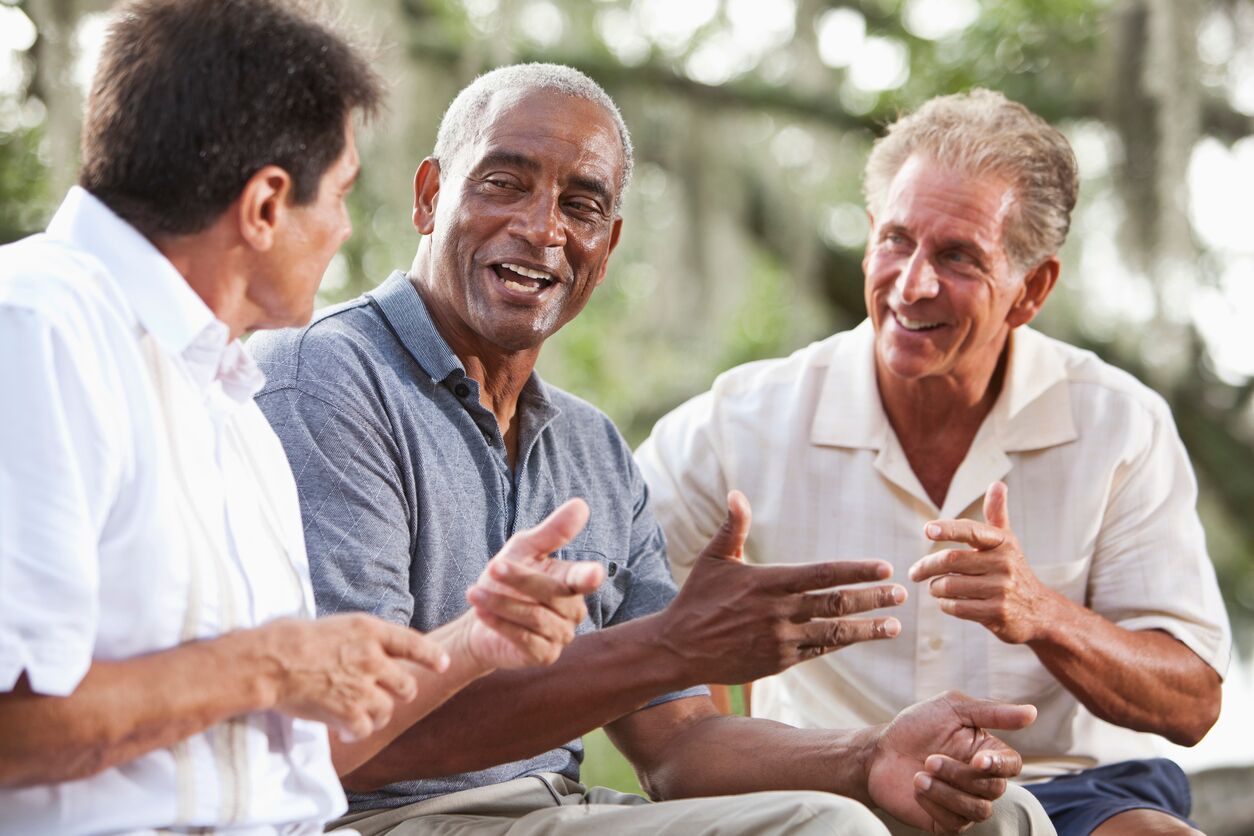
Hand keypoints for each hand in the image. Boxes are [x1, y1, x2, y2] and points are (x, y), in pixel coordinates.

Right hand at [258, 613, 450, 741]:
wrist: (270, 661)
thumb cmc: (292, 639)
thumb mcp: (337, 626)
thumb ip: (361, 639)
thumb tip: (372, 650)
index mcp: (369, 630)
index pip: (413, 643)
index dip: (431, 656)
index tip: (442, 665)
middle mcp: (372, 657)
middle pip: (406, 683)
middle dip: (401, 693)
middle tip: (389, 699)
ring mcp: (362, 685)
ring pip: (387, 709)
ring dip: (377, 717)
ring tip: (361, 718)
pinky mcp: (348, 710)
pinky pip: (365, 728)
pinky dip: (357, 733)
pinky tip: (346, 733)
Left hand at [463, 498, 604, 669]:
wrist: (479, 620)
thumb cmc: (506, 579)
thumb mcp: (524, 549)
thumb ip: (552, 532)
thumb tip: (581, 505)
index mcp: (573, 582)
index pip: (584, 578)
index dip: (589, 577)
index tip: (594, 574)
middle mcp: (574, 610)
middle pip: (550, 594)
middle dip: (519, 579)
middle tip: (492, 567)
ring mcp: (561, 635)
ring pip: (534, 617)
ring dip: (501, 603)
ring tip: (474, 592)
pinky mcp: (544, 655)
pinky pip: (524, 639)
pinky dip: (500, 624)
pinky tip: (481, 613)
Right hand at [661, 490, 904, 683]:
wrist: (678, 648)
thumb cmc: (697, 598)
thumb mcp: (713, 559)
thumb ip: (732, 527)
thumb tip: (737, 493)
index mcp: (768, 582)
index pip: (822, 574)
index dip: (855, 571)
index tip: (884, 568)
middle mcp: (778, 612)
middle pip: (836, 604)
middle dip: (872, 598)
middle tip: (900, 594)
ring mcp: (780, 639)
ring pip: (834, 633)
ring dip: (867, 628)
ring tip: (894, 624)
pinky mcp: (778, 662)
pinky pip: (818, 652)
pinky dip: (841, 644)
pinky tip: (860, 637)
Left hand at [867, 691, 1034, 833]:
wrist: (879, 752)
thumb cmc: (916, 726)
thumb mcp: (950, 708)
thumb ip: (991, 712)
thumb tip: (1033, 712)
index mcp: (987, 752)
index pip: (1012, 765)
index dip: (999, 766)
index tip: (977, 760)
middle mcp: (981, 780)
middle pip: (994, 789)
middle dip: (960, 775)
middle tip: (929, 759)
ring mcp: (964, 802)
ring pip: (979, 810)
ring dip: (947, 792)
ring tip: (919, 775)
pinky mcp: (946, 821)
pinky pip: (956, 824)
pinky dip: (935, 805)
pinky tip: (917, 788)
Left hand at [910, 481, 1053, 643]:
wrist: (1039, 611)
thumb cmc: (1013, 570)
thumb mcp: (1006, 541)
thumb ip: (997, 514)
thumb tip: (997, 483)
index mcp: (1002, 542)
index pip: (971, 530)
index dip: (948, 529)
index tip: (927, 530)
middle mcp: (1004, 563)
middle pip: (951, 560)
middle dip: (927, 567)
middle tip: (915, 572)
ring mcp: (1002, 589)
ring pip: (950, 585)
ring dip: (935, 588)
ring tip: (934, 587)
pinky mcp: (997, 613)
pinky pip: (956, 607)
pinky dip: (945, 604)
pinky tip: (946, 602)